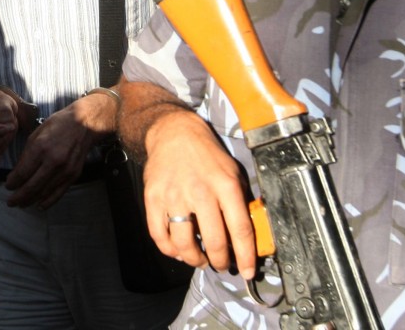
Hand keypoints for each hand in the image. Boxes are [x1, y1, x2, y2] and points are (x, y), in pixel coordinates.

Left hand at [4, 87, 114, 208]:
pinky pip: (59, 193)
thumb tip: (17, 173)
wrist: (84, 123)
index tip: (7, 185)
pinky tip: (39, 205)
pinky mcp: (74, 175)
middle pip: (32, 186)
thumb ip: (26, 155)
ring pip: (44, 192)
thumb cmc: (58, 125)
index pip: (22, 172)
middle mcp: (53, 161)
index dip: (12, 182)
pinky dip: (48, 201)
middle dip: (18, 196)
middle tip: (10, 201)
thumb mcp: (36, 134)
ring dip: (30, 200)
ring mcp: (65, 170)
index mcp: (41, 148)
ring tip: (21, 204)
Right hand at [141, 107, 256, 279]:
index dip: (245, 256)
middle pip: (213, 241)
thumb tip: (251, 232)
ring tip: (199, 260)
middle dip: (220, 261)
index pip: (240, 229)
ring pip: (184, 244)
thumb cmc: (207, 155)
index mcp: (225, 185)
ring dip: (194, 259)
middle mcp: (200, 191)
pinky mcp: (153, 198)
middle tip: (222, 264)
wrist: (174, 133)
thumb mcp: (233, 171)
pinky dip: (169, 249)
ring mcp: (174, 196)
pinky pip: (159, 235)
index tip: (247, 270)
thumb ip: (242, 200)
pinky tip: (177, 250)